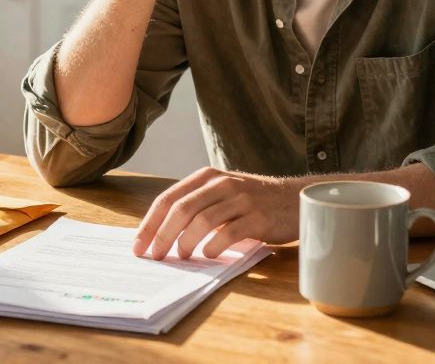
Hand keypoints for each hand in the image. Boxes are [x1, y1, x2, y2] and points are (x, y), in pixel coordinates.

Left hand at [132, 167, 301, 260]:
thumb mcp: (222, 193)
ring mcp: (241, 199)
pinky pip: (229, 233)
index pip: (168, 199)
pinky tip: (207, 255)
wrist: (296, 198)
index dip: (150, 224)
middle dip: (162, 236)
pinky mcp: (258, 217)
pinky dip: (213, 247)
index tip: (138, 245)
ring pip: (202, 221)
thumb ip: (197, 206)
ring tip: (181, 256)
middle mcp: (222, 184)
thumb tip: (161, 235)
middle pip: (181, 210)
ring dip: (186, 242)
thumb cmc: (253, 201)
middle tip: (155, 256)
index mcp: (207, 177)